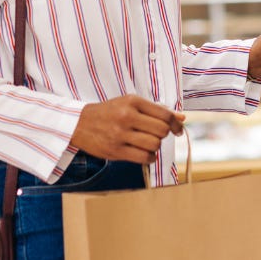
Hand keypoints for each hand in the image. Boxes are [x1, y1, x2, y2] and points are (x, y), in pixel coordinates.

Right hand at [70, 95, 184, 164]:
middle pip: (162, 130)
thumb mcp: (131, 104)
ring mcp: (120, 134)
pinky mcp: (114, 150)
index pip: (165, 114)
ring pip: (154, 144)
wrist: (79, 123)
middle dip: (164, 135)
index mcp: (133, 102)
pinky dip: (149, 158)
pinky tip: (144, 153)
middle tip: (156, 135)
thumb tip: (182, 118)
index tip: (177, 130)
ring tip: (148, 143)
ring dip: (156, 147)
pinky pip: (144, 157)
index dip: (176, 124)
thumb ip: (156, 110)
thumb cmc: (109, 112)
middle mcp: (127, 116)